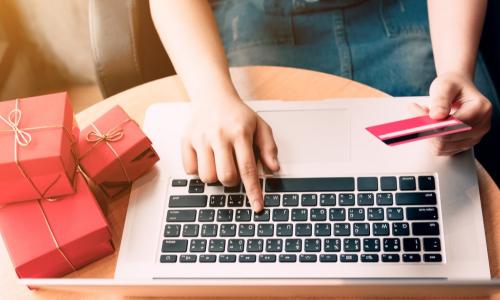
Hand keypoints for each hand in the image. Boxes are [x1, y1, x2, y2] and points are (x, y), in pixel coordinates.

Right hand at [182, 97, 279, 211]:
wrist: (213, 97)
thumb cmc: (237, 115)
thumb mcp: (260, 126)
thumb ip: (269, 147)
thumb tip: (274, 169)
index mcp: (239, 133)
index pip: (248, 169)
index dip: (253, 191)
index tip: (257, 207)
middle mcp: (219, 136)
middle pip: (226, 177)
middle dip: (232, 181)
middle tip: (234, 168)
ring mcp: (200, 139)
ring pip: (207, 177)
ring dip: (215, 176)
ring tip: (219, 162)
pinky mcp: (186, 141)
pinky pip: (190, 170)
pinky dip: (199, 170)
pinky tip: (206, 157)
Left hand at [413, 73, 491, 155]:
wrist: (458, 88)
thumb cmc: (453, 85)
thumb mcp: (445, 85)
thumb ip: (441, 100)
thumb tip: (436, 117)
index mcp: (480, 110)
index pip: (452, 125)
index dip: (429, 121)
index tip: (414, 109)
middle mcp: (481, 126)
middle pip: (445, 139)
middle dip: (425, 127)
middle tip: (414, 110)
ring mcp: (473, 138)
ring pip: (441, 147)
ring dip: (426, 133)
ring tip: (424, 114)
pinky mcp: (463, 144)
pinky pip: (441, 149)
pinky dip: (430, 138)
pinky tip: (429, 124)